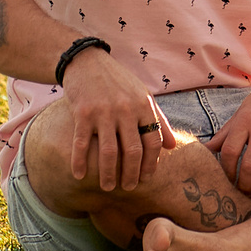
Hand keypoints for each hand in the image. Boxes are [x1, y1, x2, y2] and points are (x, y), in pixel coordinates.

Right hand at [64, 48, 175, 193]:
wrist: (87, 62)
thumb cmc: (118, 81)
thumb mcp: (144, 96)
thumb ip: (159, 120)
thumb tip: (171, 146)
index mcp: (144, 106)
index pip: (153, 141)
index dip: (151, 163)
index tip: (146, 178)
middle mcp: (126, 109)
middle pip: (132, 150)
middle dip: (131, 174)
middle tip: (128, 188)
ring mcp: (104, 112)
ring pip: (108, 152)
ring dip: (108, 174)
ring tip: (107, 187)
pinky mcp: (82, 113)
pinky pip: (82, 143)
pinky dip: (80, 162)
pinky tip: (79, 175)